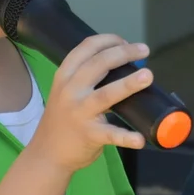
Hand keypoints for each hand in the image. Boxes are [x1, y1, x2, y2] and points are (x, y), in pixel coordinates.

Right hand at [30, 34, 152, 173]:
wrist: (46, 154)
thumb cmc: (62, 119)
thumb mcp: (66, 91)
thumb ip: (86, 78)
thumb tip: (122, 64)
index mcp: (64, 76)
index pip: (86, 48)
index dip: (108, 40)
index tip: (125, 42)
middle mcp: (70, 91)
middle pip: (99, 64)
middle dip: (123, 53)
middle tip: (144, 50)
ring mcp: (79, 113)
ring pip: (106, 94)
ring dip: (128, 84)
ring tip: (147, 76)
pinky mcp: (89, 135)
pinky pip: (111, 134)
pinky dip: (126, 137)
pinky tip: (140, 139)